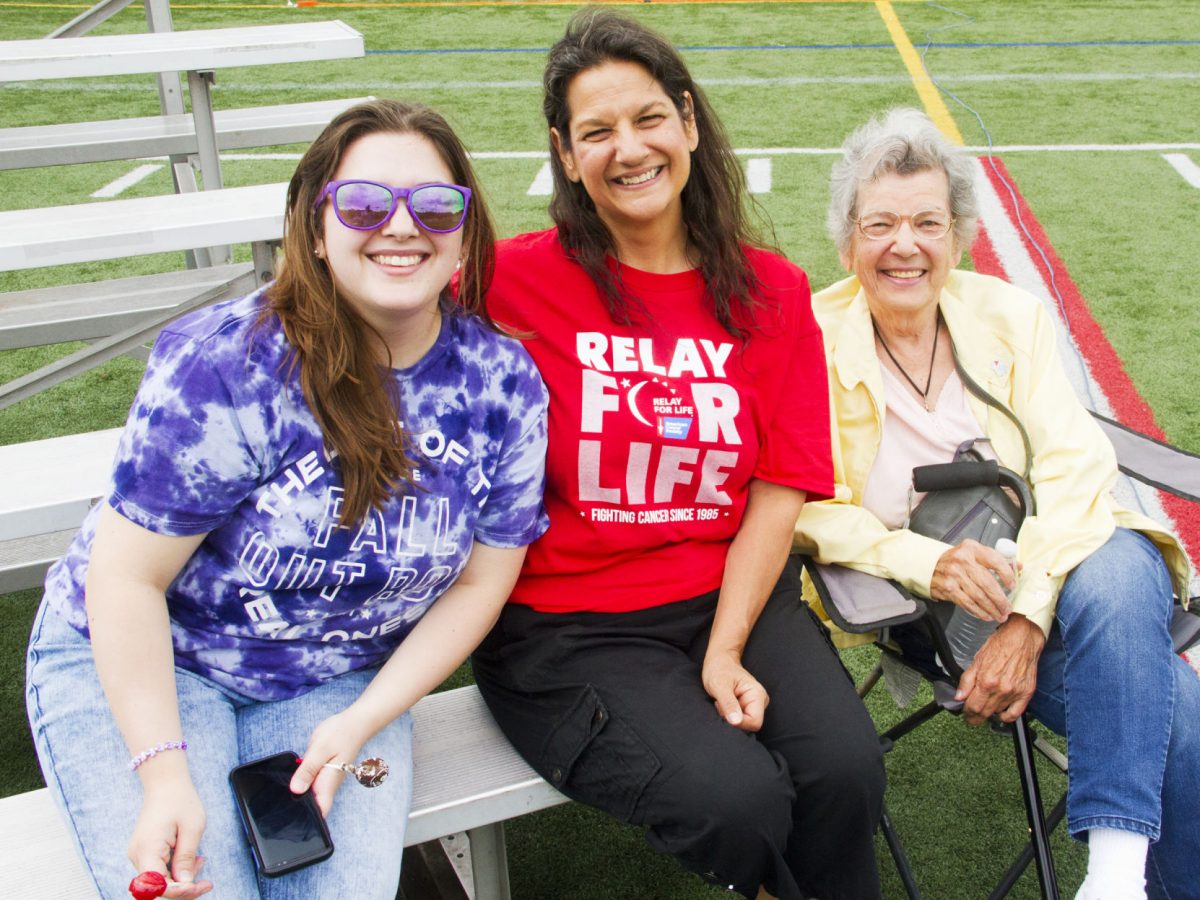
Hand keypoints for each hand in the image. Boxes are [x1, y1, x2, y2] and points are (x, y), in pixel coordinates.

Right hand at [127, 775, 211, 897]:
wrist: (166, 783)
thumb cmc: (180, 800)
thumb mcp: (192, 828)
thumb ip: (186, 858)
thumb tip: (186, 884)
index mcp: (147, 849)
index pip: (158, 885)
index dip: (179, 892)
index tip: (200, 886)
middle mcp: (138, 855)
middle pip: (158, 886)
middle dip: (184, 887)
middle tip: (206, 882)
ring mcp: (140, 854)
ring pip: (160, 879)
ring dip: (182, 877)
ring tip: (200, 861)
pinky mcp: (145, 852)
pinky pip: (160, 869)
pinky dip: (176, 869)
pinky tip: (191, 859)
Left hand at [289, 709, 375, 815]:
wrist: (354, 723)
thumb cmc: (340, 735)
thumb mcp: (320, 750)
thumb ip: (307, 770)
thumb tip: (295, 790)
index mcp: (327, 783)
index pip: (320, 811)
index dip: (308, 820)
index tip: (291, 822)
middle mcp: (328, 785)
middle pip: (313, 806)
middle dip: (298, 810)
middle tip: (279, 808)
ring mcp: (326, 779)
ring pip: (311, 794)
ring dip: (298, 795)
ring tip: (279, 796)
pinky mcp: (322, 772)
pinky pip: (311, 784)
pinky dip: (301, 783)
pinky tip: (290, 778)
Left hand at [702, 651, 768, 732]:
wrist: (719, 661)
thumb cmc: (719, 669)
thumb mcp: (719, 686)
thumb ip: (728, 704)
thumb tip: (736, 722)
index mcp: (758, 695)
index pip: (754, 722)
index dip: (738, 723)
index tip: (724, 710)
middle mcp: (760, 701)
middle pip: (749, 725)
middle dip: (732, 718)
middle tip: (721, 703)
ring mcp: (755, 705)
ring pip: (743, 723)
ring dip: (729, 716)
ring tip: (723, 701)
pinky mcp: (748, 707)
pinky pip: (739, 720)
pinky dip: (728, 714)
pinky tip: (724, 703)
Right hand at [930, 540, 1016, 621]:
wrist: (930, 565)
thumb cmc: (957, 560)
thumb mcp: (975, 553)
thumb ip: (996, 558)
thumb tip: (1018, 566)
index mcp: (972, 548)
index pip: (995, 561)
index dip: (1007, 575)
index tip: (1012, 586)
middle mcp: (962, 560)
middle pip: (987, 583)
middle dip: (1000, 600)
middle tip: (1008, 608)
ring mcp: (954, 575)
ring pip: (978, 596)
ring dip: (991, 609)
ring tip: (1000, 615)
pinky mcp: (948, 588)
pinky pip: (967, 603)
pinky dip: (978, 611)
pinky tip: (986, 615)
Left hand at [955, 614, 1045, 725]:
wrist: (1023, 638)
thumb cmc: (1000, 645)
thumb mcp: (977, 659)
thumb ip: (967, 680)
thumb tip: (959, 696)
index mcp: (987, 681)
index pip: (973, 707)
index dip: (967, 713)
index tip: (965, 714)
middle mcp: (1001, 689)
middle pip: (985, 712)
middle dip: (975, 717)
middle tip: (971, 717)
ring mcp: (1015, 693)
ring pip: (998, 712)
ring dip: (989, 714)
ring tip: (984, 709)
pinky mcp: (1026, 693)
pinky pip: (1016, 713)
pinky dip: (1007, 717)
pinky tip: (1001, 714)